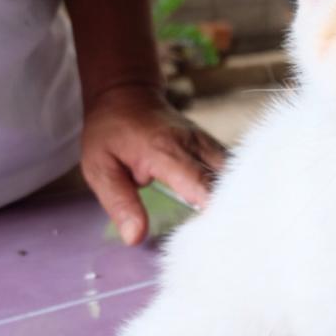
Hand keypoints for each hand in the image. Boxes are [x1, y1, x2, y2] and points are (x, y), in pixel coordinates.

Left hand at [80, 85, 226, 244]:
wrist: (127, 94)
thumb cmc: (110, 133)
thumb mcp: (100, 168)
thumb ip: (119, 202)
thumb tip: (135, 238)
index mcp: (165, 151)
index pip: (200, 184)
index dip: (214, 211)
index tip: (219, 237)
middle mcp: (194, 145)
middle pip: (226, 183)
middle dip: (231, 212)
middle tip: (231, 241)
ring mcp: (207, 144)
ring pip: (235, 176)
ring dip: (236, 200)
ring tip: (236, 229)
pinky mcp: (214, 146)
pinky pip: (232, 171)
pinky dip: (234, 190)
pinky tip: (234, 210)